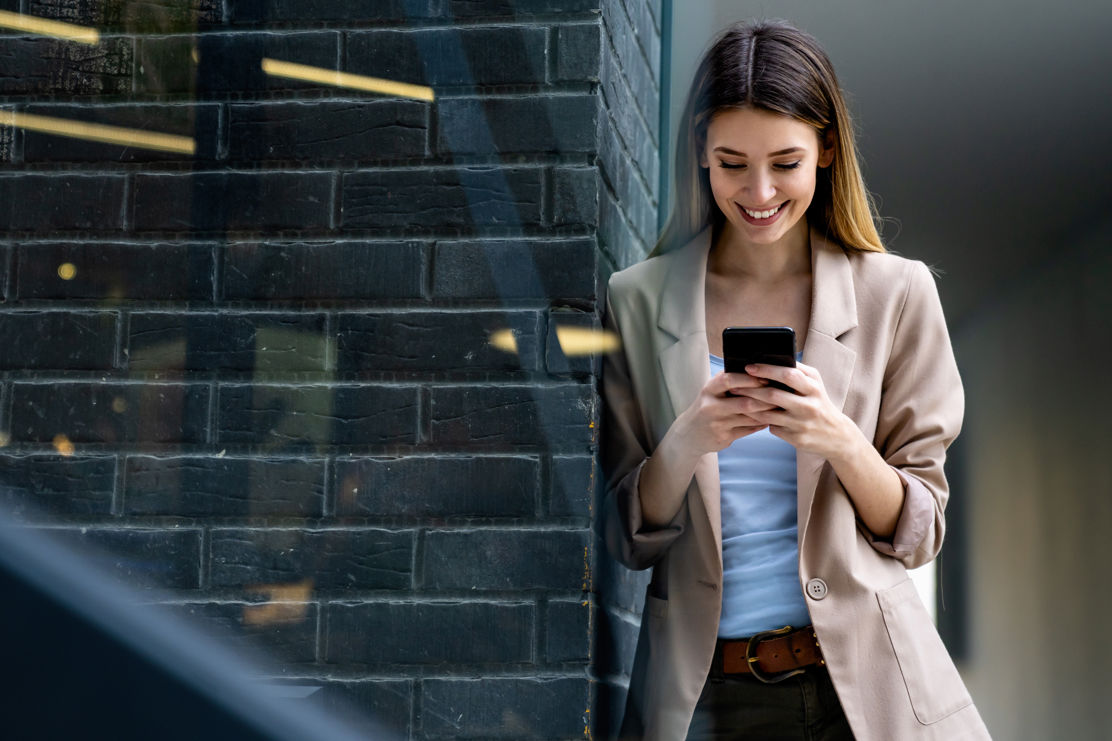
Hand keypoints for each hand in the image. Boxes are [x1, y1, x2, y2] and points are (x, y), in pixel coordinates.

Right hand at [670, 370, 776, 457]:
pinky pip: (748, 430)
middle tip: (780, 394)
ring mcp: (717, 424)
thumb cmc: (707, 407)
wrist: (689, 434)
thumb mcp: (711, 392)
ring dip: (766, 412)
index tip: (766, 378)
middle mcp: (711, 406)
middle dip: (764, 398)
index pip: (729, 380)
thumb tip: (756, 369)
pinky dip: (760, 424)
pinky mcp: (723, 437)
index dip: (749, 379)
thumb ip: (728, 381)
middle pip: (744, 401)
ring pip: (749, 417)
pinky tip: (769, 419)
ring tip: (779, 407)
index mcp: (708, 390)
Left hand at [733, 361, 856, 461]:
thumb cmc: (818, 403)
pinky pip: (772, 427)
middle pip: (774, 395)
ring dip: (751, 407)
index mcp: (814, 387)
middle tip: (734, 385)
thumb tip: (770, 358)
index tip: (748, 367)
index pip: (788, 374)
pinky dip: (762, 421)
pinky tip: (751, 416)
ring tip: (738, 400)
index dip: (766, 370)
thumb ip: (797, 372)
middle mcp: (810, 405)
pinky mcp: (797, 439)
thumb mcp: (814, 385)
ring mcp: (803, 423)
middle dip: (751, 389)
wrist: (836, 436)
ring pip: (768, 414)